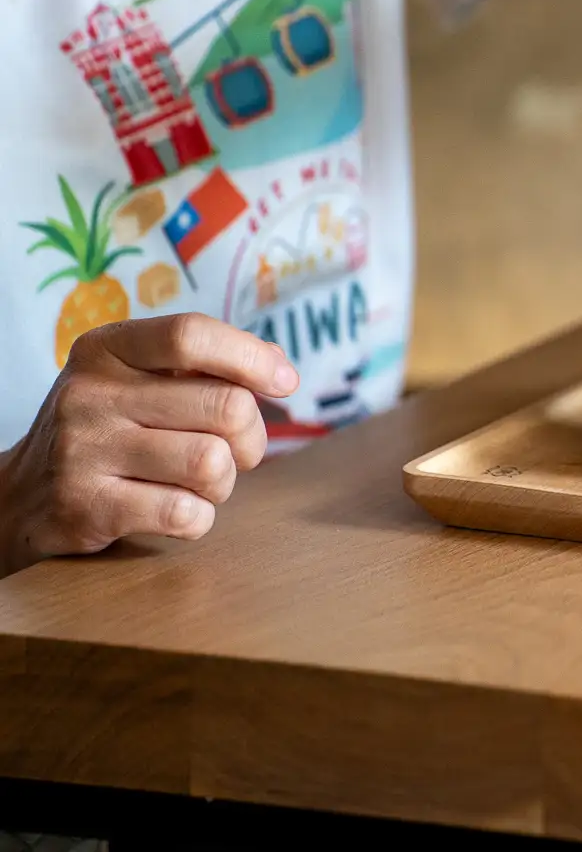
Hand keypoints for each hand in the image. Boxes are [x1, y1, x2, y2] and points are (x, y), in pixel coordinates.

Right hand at [0, 314, 297, 577]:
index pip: (191, 335)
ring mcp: (85, 450)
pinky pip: (185, 512)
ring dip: (224, 481)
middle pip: (225, 405)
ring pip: (211, 462)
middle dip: (251, 436)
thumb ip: (206, 364)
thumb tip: (277, 363)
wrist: (23, 494)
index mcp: (106, 349)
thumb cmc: (108, 427)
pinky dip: (199, 517)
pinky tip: (178, 509)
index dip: (252, 358)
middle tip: (238, 451)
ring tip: (201, 482)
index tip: (285, 382)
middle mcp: (90, 393)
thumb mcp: (138, 378)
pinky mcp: (88, 507)